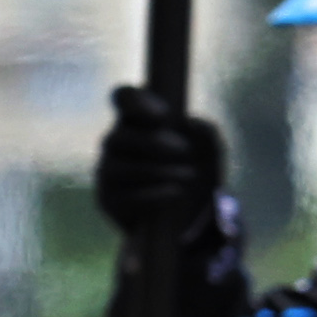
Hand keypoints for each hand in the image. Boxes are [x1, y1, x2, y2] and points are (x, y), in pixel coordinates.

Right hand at [93, 84, 226, 247]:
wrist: (190, 218)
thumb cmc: (193, 173)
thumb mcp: (209, 153)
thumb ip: (206, 133)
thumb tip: (189, 124)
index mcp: (137, 120)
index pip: (123, 97)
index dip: (137, 101)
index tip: (164, 115)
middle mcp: (116, 143)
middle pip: (118, 136)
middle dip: (152, 143)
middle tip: (184, 150)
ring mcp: (108, 173)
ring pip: (119, 167)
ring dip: (156, 170)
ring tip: (188, 175)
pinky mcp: (108, 202)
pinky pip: (124, 197)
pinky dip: (152, 194)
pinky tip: (176, 193)